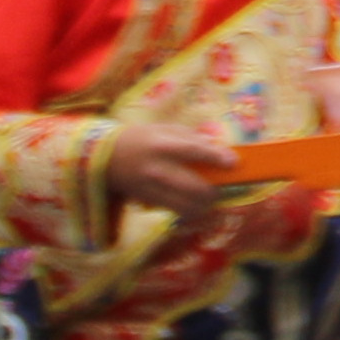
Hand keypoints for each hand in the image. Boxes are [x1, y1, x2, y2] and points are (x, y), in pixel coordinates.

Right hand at [109, 125, 242, 222]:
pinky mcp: (148, 201)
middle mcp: (159, 169)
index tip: (233, 163)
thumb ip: (194, 139)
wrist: (106, 157)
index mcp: (164, 145)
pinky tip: (192, 201)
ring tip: (208, 197)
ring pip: (187, 206)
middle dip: (214, 190)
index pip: (195, 152)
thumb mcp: (167, 129)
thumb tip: (221, 151)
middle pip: (195, 187)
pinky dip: (189, 208)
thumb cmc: (142, 139)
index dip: (217, 158)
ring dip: (204, 205)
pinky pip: (175, 210)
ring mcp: (153, 188)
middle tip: (220, 186)